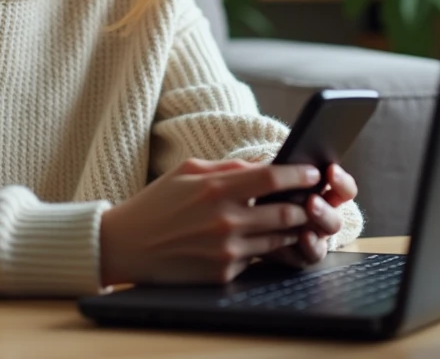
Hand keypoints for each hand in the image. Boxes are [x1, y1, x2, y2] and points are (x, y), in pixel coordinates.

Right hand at [99, 158, 319, 285]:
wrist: (125, 246)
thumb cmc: (157, 203)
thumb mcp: (188, 171)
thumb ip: (228, 168)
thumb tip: (265, 166)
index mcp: (216, 188)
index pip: (272, 178)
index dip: (299, 174)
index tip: (314, 172)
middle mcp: (224, 220)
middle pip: (286, 212)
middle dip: (305, 205)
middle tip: (314, 199)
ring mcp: (226, 250)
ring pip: (278, 239)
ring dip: (292, 229)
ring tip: (296, 219)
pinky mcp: (223, 273)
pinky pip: (256, 259)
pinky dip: (263, 248)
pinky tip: (262, 240)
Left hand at [264, 164, 357, 268]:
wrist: (249, 230)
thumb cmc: (264, 199)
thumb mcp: (268, 183)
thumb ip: (276, 173)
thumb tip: (274, 163)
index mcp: (322, 194)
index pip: (343, 188)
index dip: (341, 181)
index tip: (331, 170)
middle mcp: (324, 216)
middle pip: (338, 213)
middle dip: (326, 206)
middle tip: (311, 199)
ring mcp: (317, 236)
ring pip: (330, 231)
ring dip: (321, 220)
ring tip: (307, 212)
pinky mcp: (305, 254)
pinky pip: (314, 254)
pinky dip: (310, 245)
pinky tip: (302, 236)